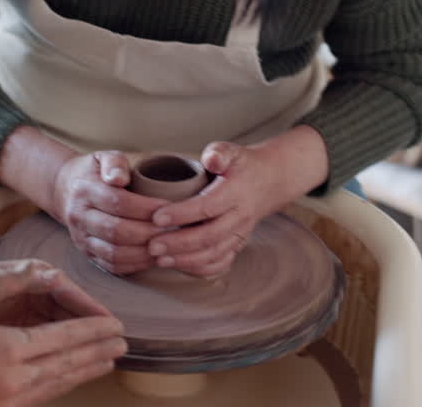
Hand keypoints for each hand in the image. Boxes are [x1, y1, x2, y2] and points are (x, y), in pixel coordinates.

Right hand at [0, 260, 126, 406]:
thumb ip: (11, 283)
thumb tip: (48, 273)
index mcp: (9, 350)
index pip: (64, 338)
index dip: (93, 331)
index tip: (116, 326)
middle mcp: (15, 379)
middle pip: (69, 363)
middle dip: (99, 352)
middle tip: (124, 344)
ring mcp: (9, 400)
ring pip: (60, 383)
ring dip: (86, 371)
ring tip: (108, 361)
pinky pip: (43, 396)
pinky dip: (64, 384)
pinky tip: (73, 377)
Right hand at [51, 151, 168, 274]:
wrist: (66, 190)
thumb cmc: (95, 172)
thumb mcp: (103, 158)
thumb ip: (114, 163)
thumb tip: (119, 178)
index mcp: (85, 191)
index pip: (117, 202)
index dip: (146, 207)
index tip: (170, 207)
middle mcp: (79, 217)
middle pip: (116, 231)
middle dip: (149, 232)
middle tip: (174, 230)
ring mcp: (82, 238)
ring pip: (114, 253)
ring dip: (144, 252)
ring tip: (167, 245)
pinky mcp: (88, 254)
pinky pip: (112, 266)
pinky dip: (136, 265)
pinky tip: (154, 257)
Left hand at [146, 129, 328, 277]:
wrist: (269, 182)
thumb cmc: (242, 166)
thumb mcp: (232, 151)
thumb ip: (219, 152)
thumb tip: (211, 160)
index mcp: (236, 192)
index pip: (207, 206)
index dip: (182, 214)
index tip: (157, 218)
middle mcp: (240, 217)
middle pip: (209, 236)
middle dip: (179, 244)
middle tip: (152, 246)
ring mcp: (240, 234)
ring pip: (214, 254)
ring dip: (185, 260)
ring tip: (159, 259)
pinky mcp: (237, 245)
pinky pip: (220, 263)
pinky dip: (199, 269)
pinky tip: (178, 266)